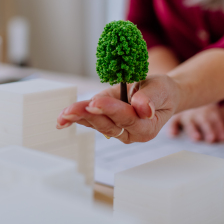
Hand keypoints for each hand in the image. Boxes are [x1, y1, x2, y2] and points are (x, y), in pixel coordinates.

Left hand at [56, 75, 182, 143]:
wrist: (160, 95)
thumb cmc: (162, 92)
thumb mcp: (161, 90)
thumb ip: (151, 98)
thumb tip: (142, 108)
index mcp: (147, 127)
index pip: (127, 118)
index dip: (111, 109)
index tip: (96, 101)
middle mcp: (131, 133)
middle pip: (108, 124)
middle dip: (89, 115)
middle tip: (72, 110)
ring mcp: (118, 130)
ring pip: (97, 124)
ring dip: (79, 118)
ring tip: (63, 115)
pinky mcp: (107, 122)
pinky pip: (91, 121)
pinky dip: (77, 118)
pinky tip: (62, 120)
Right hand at [166, 103, 223, 142]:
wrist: (189, 89)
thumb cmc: (208, 106)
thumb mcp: (221, 110)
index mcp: (211, 112)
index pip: (217, 120)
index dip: (221, 128)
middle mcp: (200, 113)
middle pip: (205, 122)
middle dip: (209, 129)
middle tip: (212, 138)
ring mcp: (187, 115)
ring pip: (190, 122)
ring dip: (193, 130)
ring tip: (196, 138)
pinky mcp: (176, 116)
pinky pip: (173, 122)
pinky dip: (172, 128)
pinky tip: (173, 135)